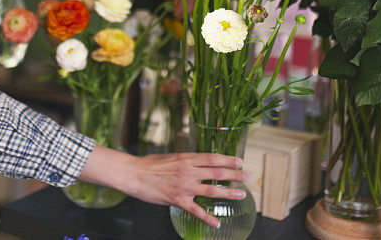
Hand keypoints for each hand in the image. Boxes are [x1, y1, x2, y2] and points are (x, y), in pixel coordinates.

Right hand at [79, 146, 246, 228]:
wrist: (135, 174)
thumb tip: (197, 162)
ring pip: (212, 190)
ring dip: (229, 193)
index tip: (239, 162)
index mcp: (187, 158)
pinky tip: (217, 223)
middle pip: (217, 173)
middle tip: (246, 177)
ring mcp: (184, 186)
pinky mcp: (178, 200)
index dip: (228, 160)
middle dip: (234, 175)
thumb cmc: (150, 165)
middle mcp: (188, 171)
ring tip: (242, 194)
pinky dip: (208, 218)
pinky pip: (196, 211)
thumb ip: (186, 160)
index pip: (212, 158)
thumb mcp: (171, 157)